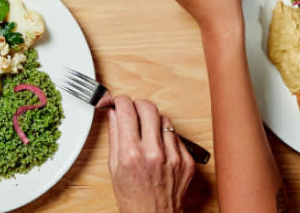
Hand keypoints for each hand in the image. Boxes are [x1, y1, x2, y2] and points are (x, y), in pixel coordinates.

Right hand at [107, 95, 194, 212]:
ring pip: (165, 120)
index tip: (118, 103)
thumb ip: (114, 135)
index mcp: (132, 153)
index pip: (126, 109)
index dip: (120, 101)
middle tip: (133, 111)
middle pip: (148, 107)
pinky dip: (167, 138)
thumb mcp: (114, 166)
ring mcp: (173, 157)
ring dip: (154, 122)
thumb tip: (113, 112)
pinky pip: (177, 137)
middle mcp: (154, 153)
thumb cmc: (132, 197)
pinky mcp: (187, 162)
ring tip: (148, 133)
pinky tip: (160, 148)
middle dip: (138, 105)